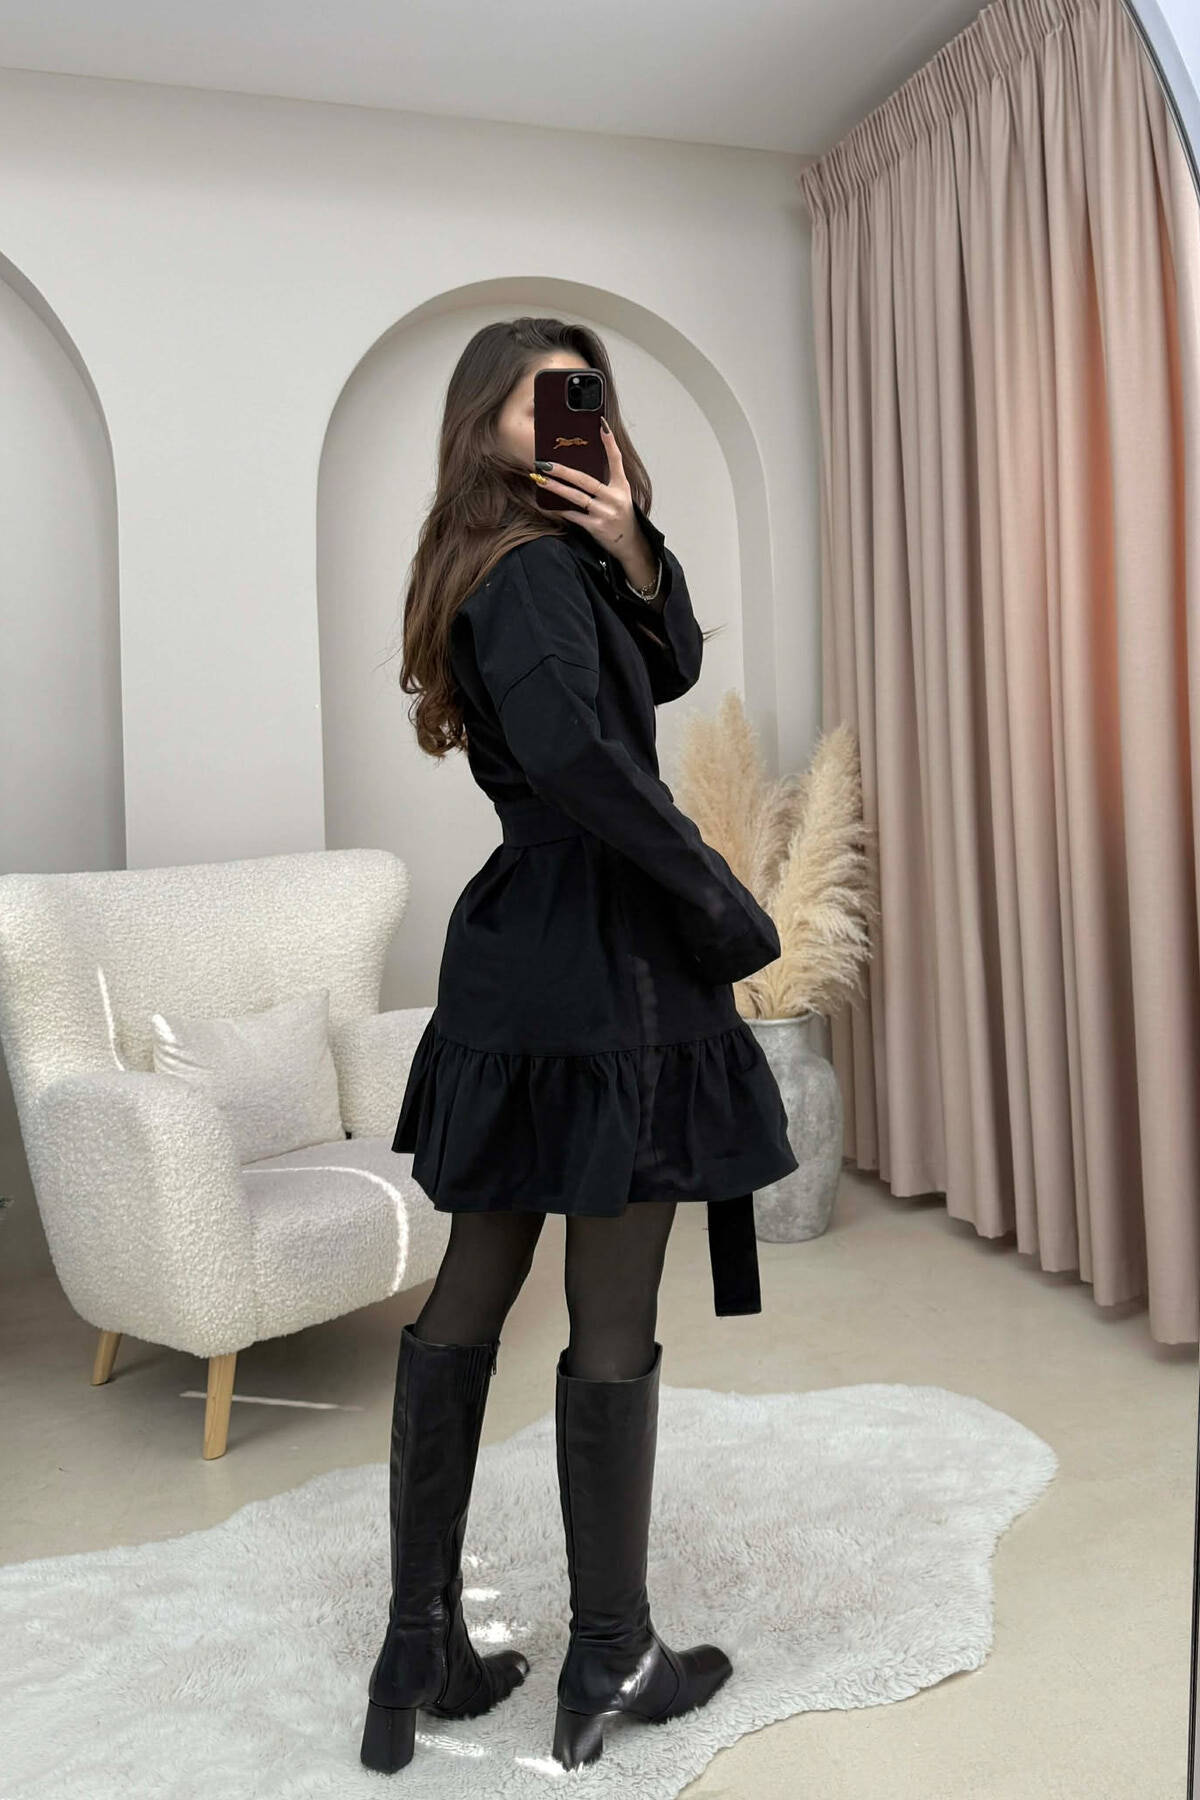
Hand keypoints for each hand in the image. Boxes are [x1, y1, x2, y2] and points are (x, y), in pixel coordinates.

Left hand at [529, 418, 650, 570]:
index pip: (616, 460)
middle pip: (586, 481)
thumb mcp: (620, 493)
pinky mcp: (596, 528)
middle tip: (546, 463)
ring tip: (541, 480)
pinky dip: (560, 509)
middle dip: (564, 471)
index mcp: (621, 486)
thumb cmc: (620, 514)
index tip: (601, 425)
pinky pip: (574, 516)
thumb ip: (606, 478)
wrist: (629, 543)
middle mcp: (614, 498)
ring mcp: (605, 514)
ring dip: (557, 488)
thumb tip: (581, 462)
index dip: (610, 443)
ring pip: (577, 498)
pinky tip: (548, 504)